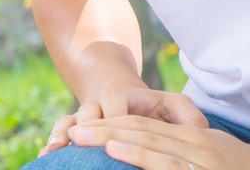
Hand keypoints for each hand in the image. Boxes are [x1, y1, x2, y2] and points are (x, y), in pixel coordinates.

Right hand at [40, 88, 205, 155]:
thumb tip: (200, 130)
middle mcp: (103, 102)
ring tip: (55, 148)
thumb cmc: (161, 108)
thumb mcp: (177, 107)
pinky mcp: (82, 129)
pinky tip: (49, 154)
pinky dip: (56, 140)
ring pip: (70, 119)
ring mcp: (89, 115)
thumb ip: (187, 117)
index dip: (112, 117)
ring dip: (62, 132)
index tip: (113, 136)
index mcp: (128, 94)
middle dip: (84, 128)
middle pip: (88, 110)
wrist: (134, 100)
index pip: (115, 100)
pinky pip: (63, 131)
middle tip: (78, 143)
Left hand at [66, 114, 249, 168]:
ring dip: (128, 150)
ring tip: (98, 145)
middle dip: (107, 134)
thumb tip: (139, 141)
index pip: (142, 126)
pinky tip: (130, 164)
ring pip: (160, 155)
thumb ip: (173, 144)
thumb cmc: (238, 161)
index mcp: (188, 136)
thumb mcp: (205, 145)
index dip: (110, 125)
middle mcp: (194, 147)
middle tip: (74, 134)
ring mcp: (202, 164)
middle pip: (144, 136)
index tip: (80, 128)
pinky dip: (152, 167)